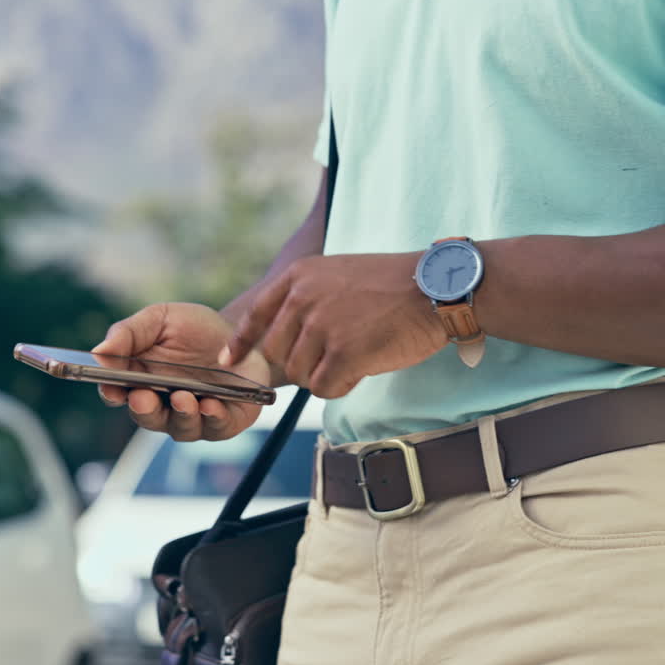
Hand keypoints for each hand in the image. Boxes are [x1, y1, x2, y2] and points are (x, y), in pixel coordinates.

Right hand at [93, 303, 271, 440]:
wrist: (243, 335)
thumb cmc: (195, 329)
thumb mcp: (161, 319)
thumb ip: (130, 333)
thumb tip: (99, 352)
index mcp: (139, 380)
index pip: (116, 394)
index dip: (111, 393)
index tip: (112, 388)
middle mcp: (162, 405)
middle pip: (146, 416)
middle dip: (144, 409)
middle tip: (143, 397)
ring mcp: (192, 417)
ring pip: (180, 427)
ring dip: (180, 415)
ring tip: (182, 398)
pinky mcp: (223, 422)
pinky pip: (216, 427)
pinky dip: (212, 418)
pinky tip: (210, 404)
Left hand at [223, 253, 446, 397]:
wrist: (435, 289)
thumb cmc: (394, 286)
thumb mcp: (339, 275)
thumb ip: (308, 300)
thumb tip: (286, 340)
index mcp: (299, 277)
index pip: (256, 315)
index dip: (241, 343)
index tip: (228, 362)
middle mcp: (303, 299)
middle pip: (277, 354)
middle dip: (301, 364)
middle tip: (334, 358)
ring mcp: (322, 326)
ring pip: (301, 375)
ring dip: (325, 376)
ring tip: (357, 357)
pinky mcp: (343, 353)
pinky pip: (324, 388)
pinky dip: (342, 386)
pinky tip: (363, 369)